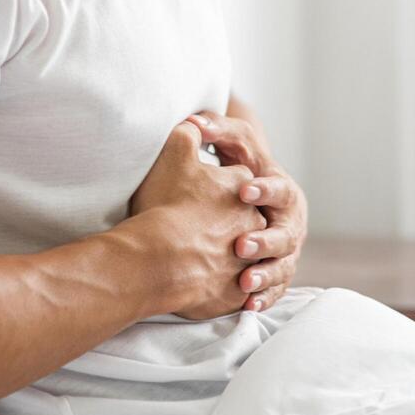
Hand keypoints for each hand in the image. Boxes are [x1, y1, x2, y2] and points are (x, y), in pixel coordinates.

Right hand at [129, 121, 267, 319]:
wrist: (159, 260)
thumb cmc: (166, 205)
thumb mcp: (173, 152)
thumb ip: (189, 131)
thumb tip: (194, 121)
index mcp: (244, 189)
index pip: (240, 182)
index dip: (219, 186)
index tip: (201, 191)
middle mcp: (254, 224)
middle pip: (245, 220)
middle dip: (227, 224)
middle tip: (199, 227)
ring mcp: (248, 261)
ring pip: (244, 259)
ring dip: (228, 259)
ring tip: (202, 261)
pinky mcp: (236, 293)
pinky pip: (236, 292)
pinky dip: (224, 290)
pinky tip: (205, 287)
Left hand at [187, 111, 307, 312]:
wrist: (248, 198)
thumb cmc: (237, 169)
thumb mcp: (232, 147)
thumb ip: (216, 130)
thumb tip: (192, 118)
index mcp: (281, 189)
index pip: (278, 188)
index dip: (263, 190)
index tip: (243, 191)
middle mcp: (289, 222)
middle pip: (285, 233)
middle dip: (265, 240)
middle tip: (240, 246)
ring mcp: (285, 251)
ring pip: (282, 266)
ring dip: (265, 273)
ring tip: (243, 281)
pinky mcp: (276, 274)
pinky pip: (274, 289)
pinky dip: (263, 298)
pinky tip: (247, 306)